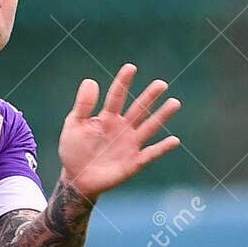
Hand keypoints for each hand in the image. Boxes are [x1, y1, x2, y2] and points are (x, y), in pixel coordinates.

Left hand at [58, 64, 180, 200]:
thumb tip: (90, 80)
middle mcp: (123, 128)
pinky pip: (151, 153)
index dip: (123, 82)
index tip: (131, 67)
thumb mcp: (73, 125)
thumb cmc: (74, 150)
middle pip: (139, 109)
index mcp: (107, 117)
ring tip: (174, 102)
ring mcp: (130, 144)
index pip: (117, 96)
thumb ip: (83, 105)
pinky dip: (162, 148)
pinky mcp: (134, 162)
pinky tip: (174, 140)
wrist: (78, 179)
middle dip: (149, 97)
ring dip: (162, 116)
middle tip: (161, 83)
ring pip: (149, 127)